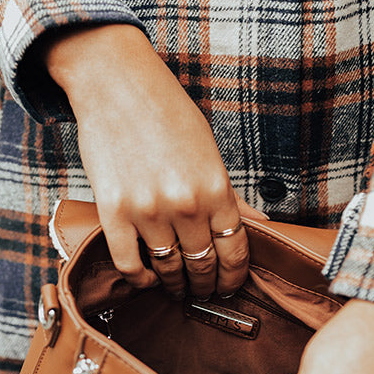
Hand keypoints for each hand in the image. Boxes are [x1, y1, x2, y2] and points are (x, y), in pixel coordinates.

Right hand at [43, 24, 267, 298]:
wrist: (115, 82)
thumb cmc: (166, 113)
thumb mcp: (209, 151)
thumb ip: (231, 195)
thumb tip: (260, 224)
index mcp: (216, 189)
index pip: (235, 251)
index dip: (234, 277)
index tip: (228, 286)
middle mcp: (186, 205)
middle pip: (203, 266)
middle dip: (205, 285)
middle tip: (201, 291)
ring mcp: (149, 211)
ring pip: (168, 269)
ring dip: (174, 285)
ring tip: (174, 287)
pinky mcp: (113, 212)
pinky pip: (129, 264)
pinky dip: (140, 279)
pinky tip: (146, 277)